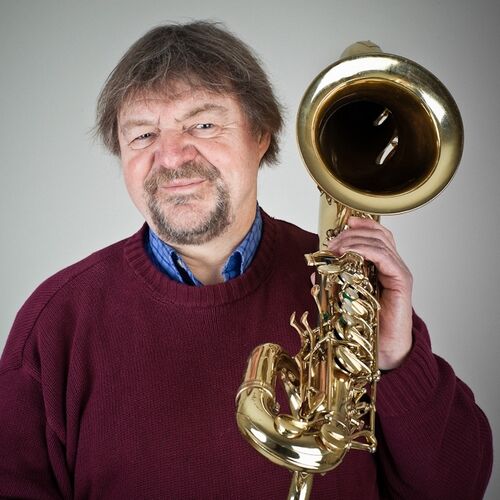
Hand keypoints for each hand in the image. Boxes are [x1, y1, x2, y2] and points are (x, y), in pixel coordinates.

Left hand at [327, 216, 412, 369]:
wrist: (384, 348)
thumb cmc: (367, 325)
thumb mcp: (344, 298)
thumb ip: (332, 284)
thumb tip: (314, 272)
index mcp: (383, 266)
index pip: (376, 236)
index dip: (361, 226)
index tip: (342, 225)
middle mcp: (393, 265)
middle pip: (378, 234)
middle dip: (352, 233)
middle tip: (332, 243)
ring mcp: (398, 271)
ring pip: (380, 242)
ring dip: (354, 240)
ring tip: (335, 248)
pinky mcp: (401, 280)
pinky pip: (384, 256)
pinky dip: (364, 250)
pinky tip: (348, 254)